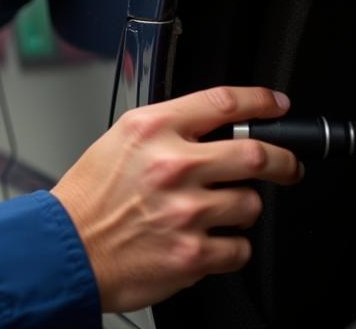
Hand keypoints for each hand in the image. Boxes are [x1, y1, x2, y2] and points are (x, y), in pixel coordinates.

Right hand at [52, 86, 301, 312]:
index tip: (276, 105)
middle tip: (287, 166)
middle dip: (283, 161)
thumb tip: (213, 127)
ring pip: (250, 204)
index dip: (260, 101)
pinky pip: (240, 249)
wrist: (68, 248)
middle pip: (255, 153)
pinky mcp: (193, 254)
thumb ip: (166, 129)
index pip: (222, 103)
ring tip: (219, 211)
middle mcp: (172, 165)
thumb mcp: (119, 140)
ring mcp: (185, 211)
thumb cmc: (90, 196)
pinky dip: (232, 247)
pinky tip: (209, 240)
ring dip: (243, 207)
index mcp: (152, 129)